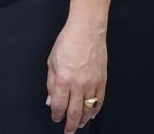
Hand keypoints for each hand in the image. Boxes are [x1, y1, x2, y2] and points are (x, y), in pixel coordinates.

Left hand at [46, 19, 106, 133]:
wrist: (87, 30)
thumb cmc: (69, 41)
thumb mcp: (52, 62)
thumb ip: (51, 83)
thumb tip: (51, 100)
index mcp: (63, 79)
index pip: (59, 106)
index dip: (56, 115)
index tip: (55, 118)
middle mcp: (78, 84)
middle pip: (74, 112)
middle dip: (69, 124)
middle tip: (67, 130)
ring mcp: (92, 83)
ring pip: (88, 109)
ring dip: (82, 120)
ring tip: (78, 124)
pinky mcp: (102, 80)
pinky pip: (100, 101)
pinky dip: (95, 110)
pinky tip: (91, 114)